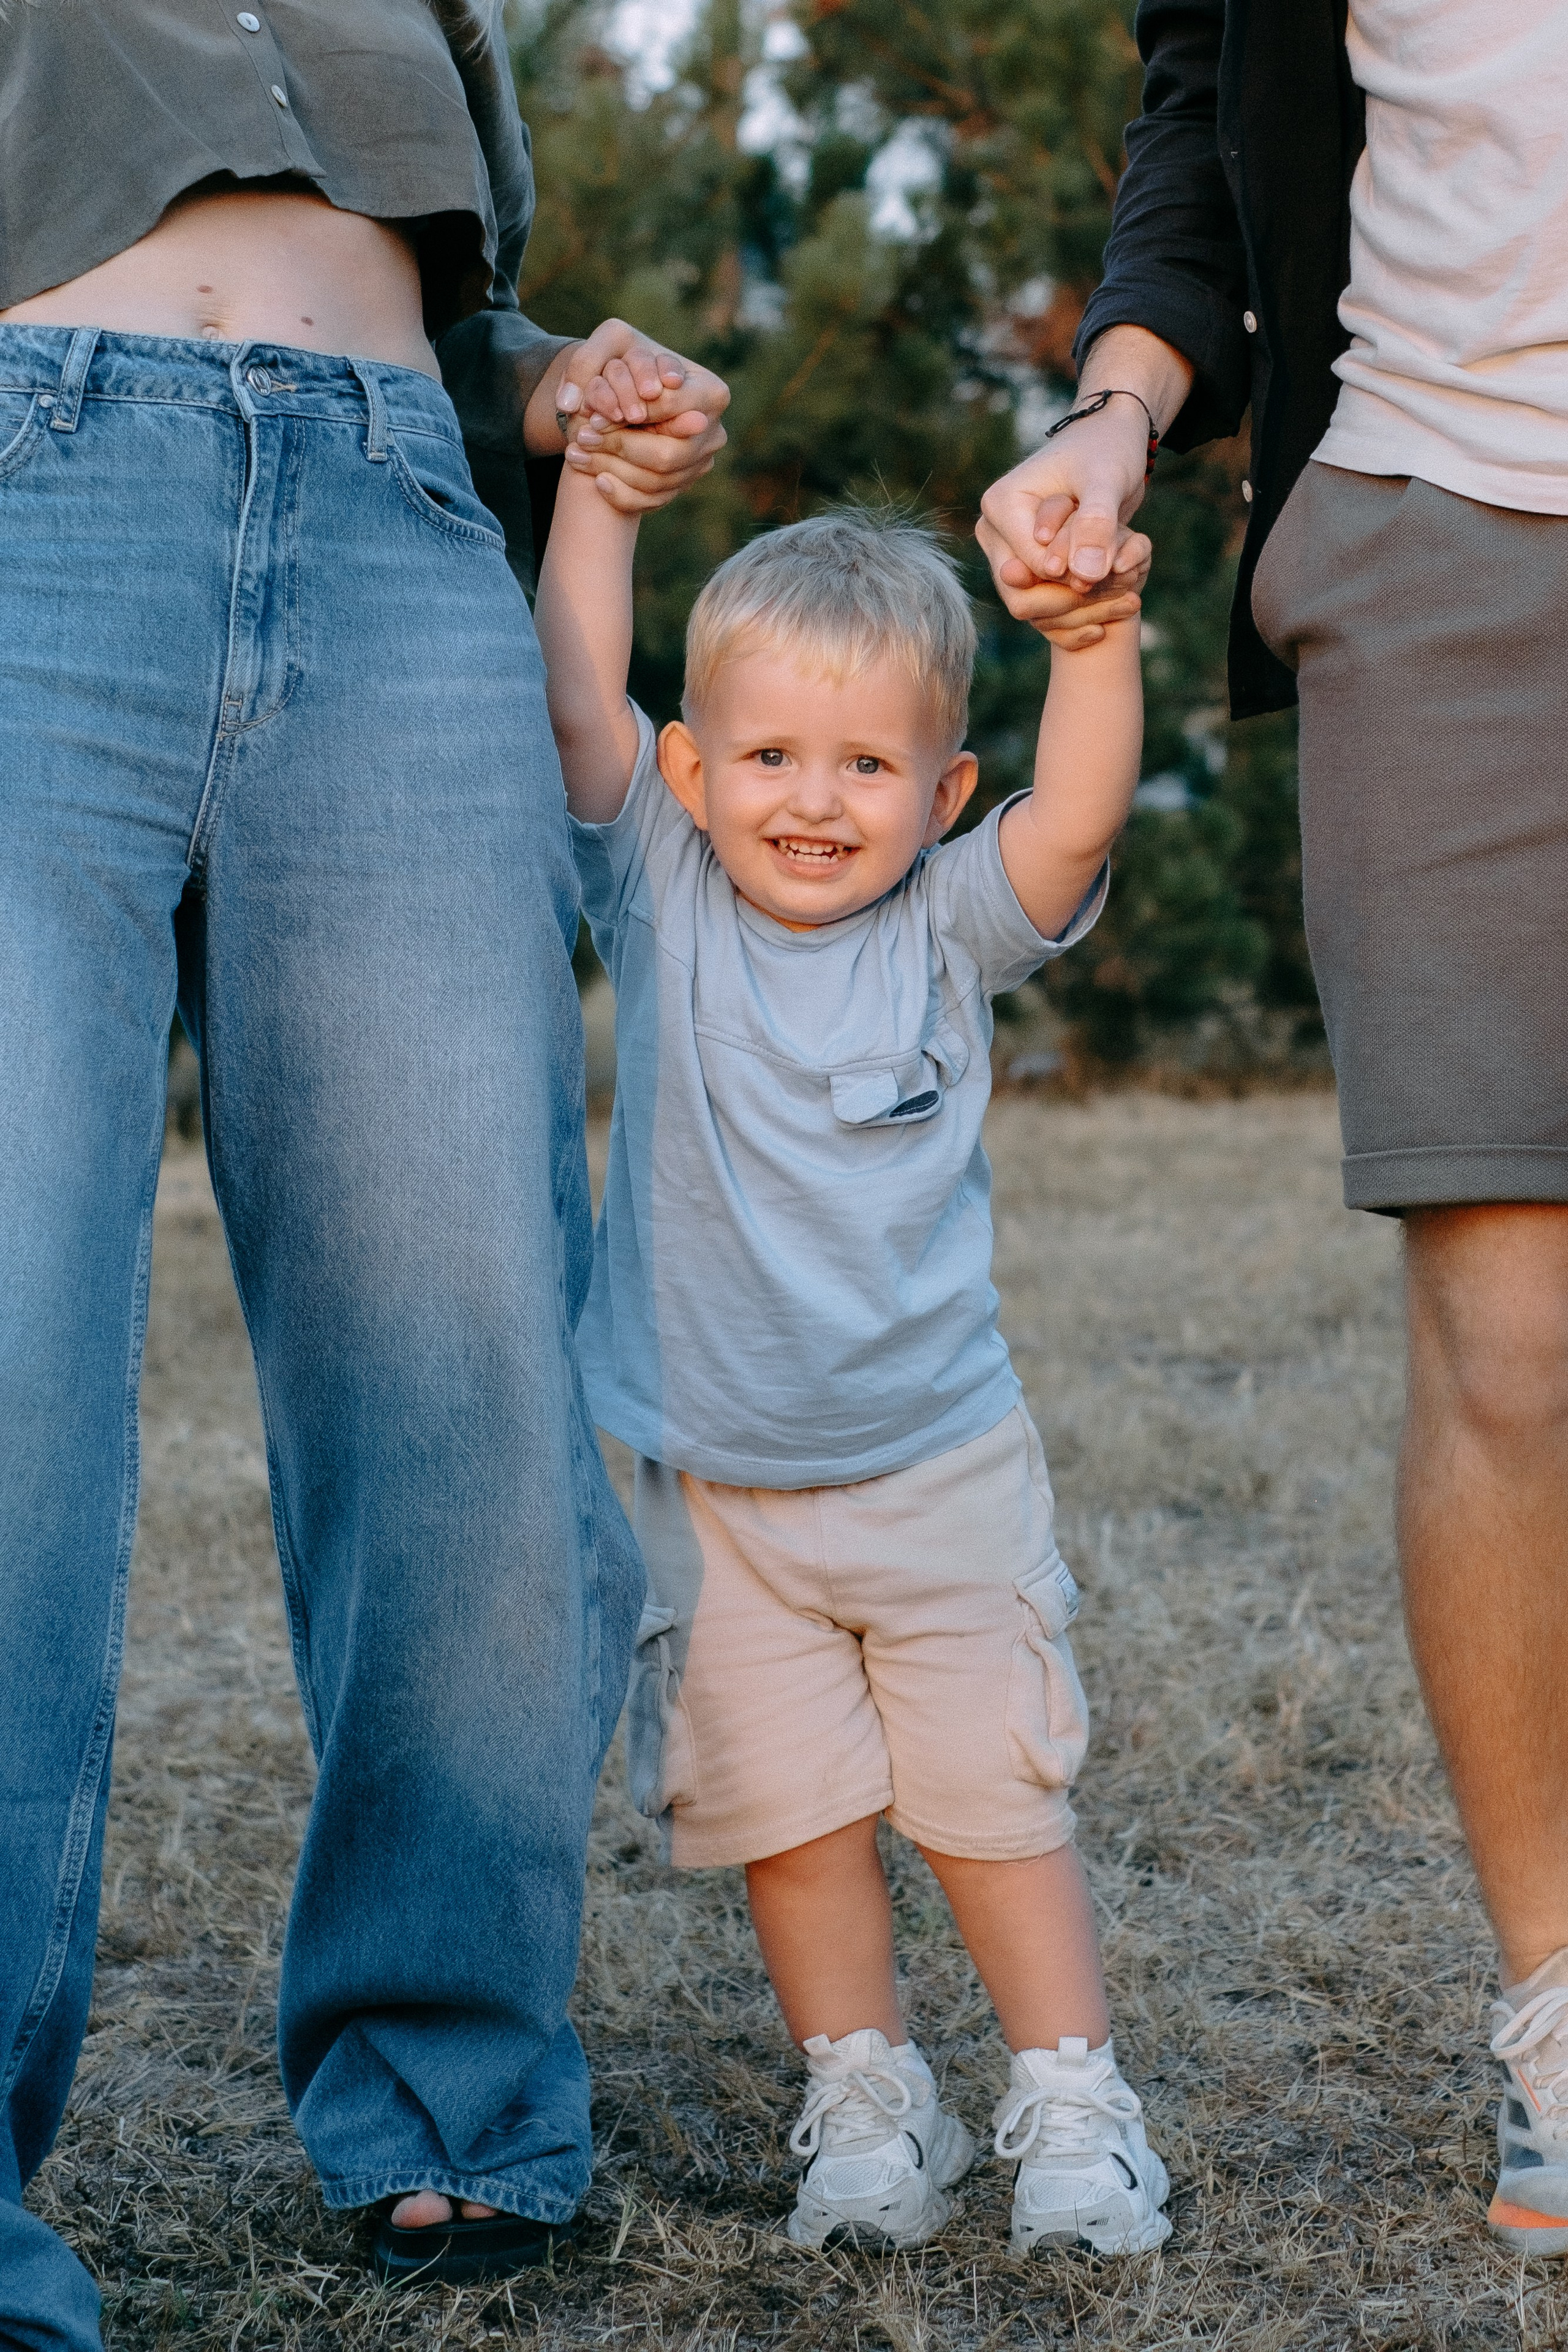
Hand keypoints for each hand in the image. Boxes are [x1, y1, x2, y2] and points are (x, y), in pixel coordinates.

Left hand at [525, 318, 729, 511]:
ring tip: (575, 454)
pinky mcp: (684, 484)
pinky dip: (622, 494)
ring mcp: (701, 463)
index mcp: (711, 391)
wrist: (631, 393)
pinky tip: (597, 479)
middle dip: (620, 446)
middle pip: (667, 454)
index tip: (595, 415)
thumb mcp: (610, 341)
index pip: (671, 407)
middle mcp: (714, 432)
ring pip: (658, 481)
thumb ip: (586, 361)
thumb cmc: (625, 361)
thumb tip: (569, 404)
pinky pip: (653, 501)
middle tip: (583, 436)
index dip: (632, 411)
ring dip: (612, 469)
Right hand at [978, 325, 1192, 597]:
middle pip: (1022, 598)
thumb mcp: (1107, 480)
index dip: (1075, 578)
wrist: (1111, 442)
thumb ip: (1096, 524)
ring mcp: (1007, 553)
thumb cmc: (1108, 450)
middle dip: (1075, 602)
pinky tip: (1114, 615)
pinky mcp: (1026, 567)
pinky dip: (1079, 618)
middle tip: (1128, 596)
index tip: (1115, 569)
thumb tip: (1083, 578)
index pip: (1032, 569)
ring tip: (1130, 600)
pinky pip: (1043, 610)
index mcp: (1001, 506)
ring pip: (1033, 610)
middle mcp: (995, 533)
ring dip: (1081, 614)